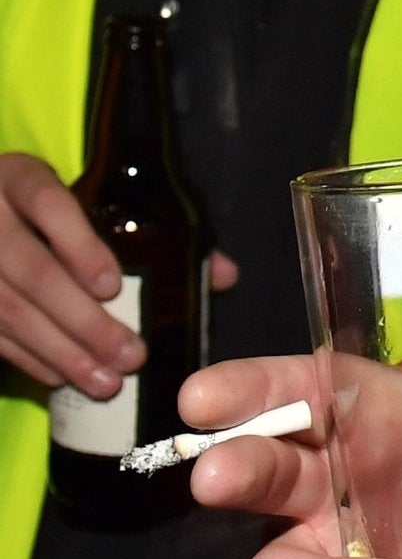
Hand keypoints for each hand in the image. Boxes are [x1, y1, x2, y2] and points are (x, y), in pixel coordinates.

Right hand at [0, 152, 236, 394]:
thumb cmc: (54, 211)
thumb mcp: (91, 202)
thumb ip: (155, 231)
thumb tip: (223, 275)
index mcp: (21, 178)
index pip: (48, 203)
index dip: (80, 246)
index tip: (112, 286)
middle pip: (32, 269)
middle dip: (82, 319)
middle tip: (130, 355)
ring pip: (7, 308)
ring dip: (59, 351)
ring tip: (106, 380)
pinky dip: (27, 358)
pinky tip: (61, 378)